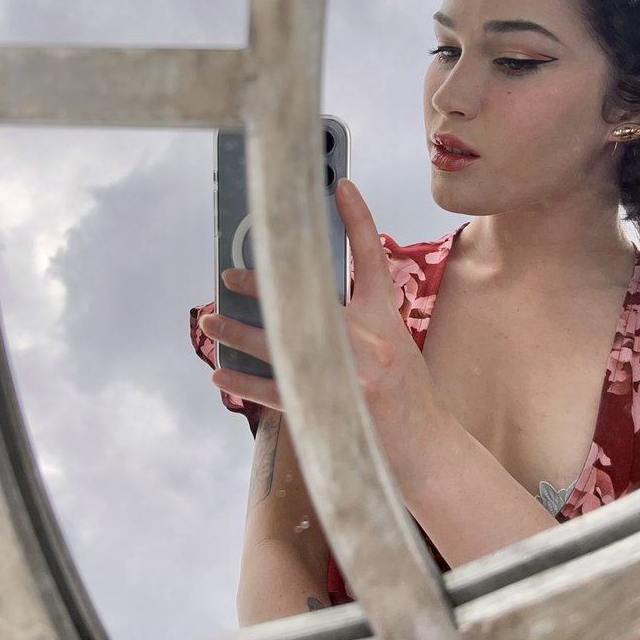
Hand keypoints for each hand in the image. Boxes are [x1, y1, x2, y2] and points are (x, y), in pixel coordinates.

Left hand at [198, 178, 453, 483]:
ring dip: (236, 332)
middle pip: (306, 297)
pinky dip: (243, 381)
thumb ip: (362, 322)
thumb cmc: (410, 399)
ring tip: (208, 320)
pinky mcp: (329, 409)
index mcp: (387, 319)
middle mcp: (367, 339)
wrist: (431, 454)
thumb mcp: (396, 347)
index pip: (372, 257)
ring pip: (278, 343)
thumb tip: (309, 299)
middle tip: (229, 274)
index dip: (357, 218)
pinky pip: (274, 390)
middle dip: (262, 283)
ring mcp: (347, 374)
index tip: (341, 185)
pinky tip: (220, 374)